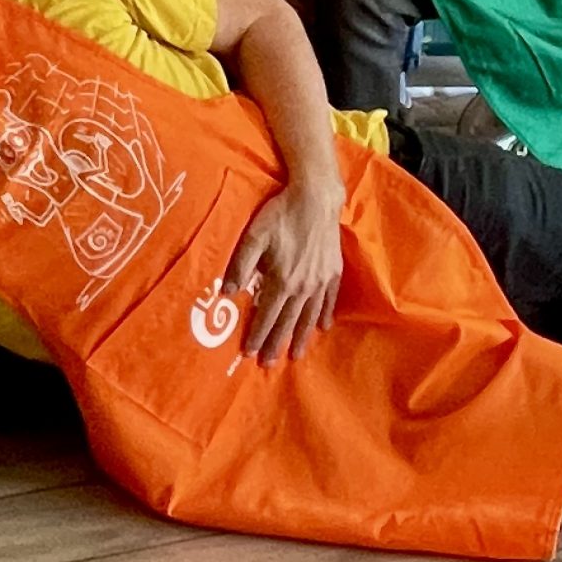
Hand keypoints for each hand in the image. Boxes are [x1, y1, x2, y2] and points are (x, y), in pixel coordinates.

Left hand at [223, 176, 344, 363]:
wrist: (316, 198)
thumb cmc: (281, 214)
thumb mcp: (254, 236)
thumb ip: (240, 265)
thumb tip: (227, 293)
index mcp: (282, 280)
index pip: (267, 315)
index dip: (257, 335)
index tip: (249, 354)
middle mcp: (303, 287)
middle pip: (288, 321)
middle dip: (276, 344)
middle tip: (268, 364)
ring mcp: (321, 281)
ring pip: (309, 316)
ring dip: (301, 337)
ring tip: (295, 355)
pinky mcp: (334, 271)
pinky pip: (330, 300)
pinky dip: (325, 315)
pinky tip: (323, 328)